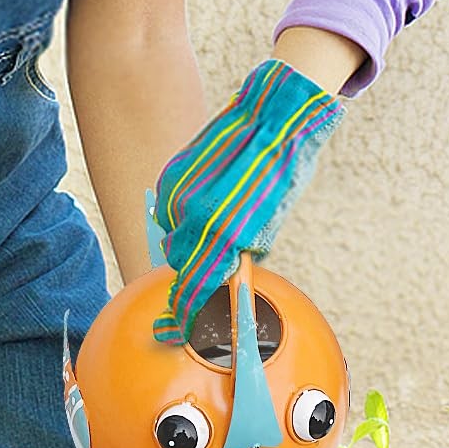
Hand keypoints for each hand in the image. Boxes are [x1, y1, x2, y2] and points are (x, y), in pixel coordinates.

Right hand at [153, 59, 341, 343]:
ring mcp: (179, 193)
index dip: (183, 314)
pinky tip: (207, 197)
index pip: (194, 288)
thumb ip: (241, 254)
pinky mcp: (171, 174)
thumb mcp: (267, 224)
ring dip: (189, 237)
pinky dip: (183, 211)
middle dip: (193, 270)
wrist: (274, 118)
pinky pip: (169, 208)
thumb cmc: (280, 174)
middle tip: (213, 263)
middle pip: (179, 264)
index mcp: (225, 235)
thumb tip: (226, 278)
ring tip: (219, 217)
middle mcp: (195, 217)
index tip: (174, 330)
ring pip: (172, 235)